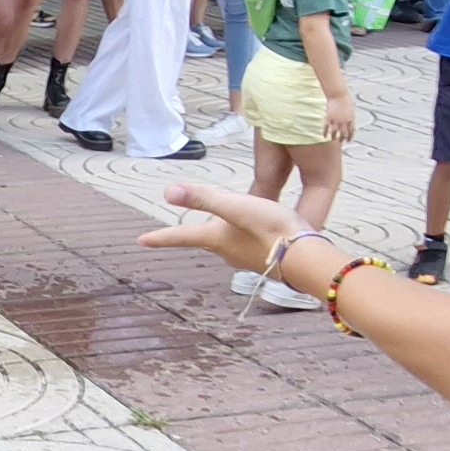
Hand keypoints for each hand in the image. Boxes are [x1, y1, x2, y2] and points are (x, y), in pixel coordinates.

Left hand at [134, 180, 300, 275]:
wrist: (308, 258)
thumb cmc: (272, 229)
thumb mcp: (236, 206)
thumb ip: (204, 198)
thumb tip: (168, 192)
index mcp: (216, 239)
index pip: (181, 236)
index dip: (160, 237)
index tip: (141, 241)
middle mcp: (227, 252)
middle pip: (206, 237)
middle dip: (199, 229)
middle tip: (193, 223)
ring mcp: (245, 258)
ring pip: (227, 239)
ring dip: (227, 229)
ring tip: (236, 217)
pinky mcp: (264, 258)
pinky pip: (247, 243)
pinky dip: (247, 233)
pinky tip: (260, 229)